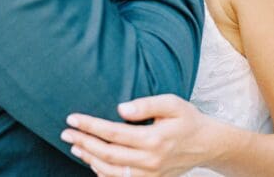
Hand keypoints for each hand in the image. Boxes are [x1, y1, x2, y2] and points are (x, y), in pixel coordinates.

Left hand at [61, 95, 222, 176]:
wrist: (207, 144)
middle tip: (65, 133)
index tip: (72, 118)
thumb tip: (120, 109)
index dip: (90, 126)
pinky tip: (93, 162)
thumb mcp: (173, 103)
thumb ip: (147, 104)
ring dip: (88, 159)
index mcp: (153, 139)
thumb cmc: (188, 120)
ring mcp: (149, 175)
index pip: (113, 133)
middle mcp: (149, 161)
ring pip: (110, 171)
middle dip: (83, 142)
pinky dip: (102, 173)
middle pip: (106, 153)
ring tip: (75, 146)